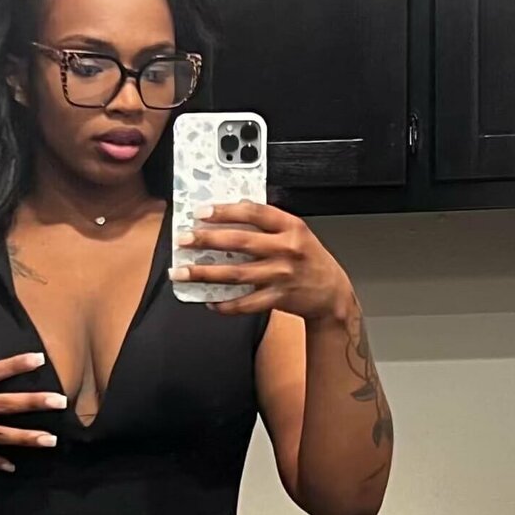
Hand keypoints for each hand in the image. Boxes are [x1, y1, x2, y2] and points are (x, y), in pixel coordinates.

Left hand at [169, 200, 353, 319]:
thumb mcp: (297, 233)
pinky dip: (226, 304)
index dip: (225, 211)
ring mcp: (281, 275)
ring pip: (236, 273)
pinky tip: (210, 301)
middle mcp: (286, 249)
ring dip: (205, 274)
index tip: (202, 212)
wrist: (332, 293)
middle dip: (207, 240)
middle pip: (240, 242)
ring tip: (182, 272)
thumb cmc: (311, 260)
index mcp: (291, 227)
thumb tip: (230, 217)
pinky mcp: (278, 298)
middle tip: (184, 239)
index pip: (254, 212)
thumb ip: (269, 224)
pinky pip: (246, 303)